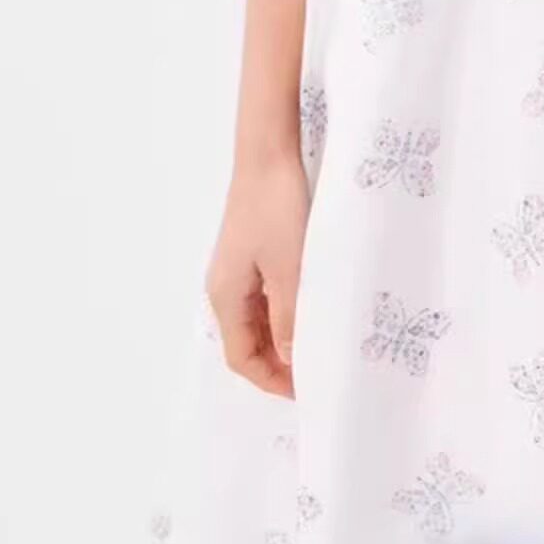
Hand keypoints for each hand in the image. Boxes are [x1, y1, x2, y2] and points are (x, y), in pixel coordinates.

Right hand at [204, 146, 310, 398]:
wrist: (268, 154)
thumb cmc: (276, 209)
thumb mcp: (289, 269)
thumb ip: (288, 318)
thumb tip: (288, 360)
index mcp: (225, 296)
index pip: (242, 358)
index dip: (271, 380)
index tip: (306, 389)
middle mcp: (225, 287)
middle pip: (247, 342)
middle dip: (278, 364)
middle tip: (317, 372)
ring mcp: (237, 270)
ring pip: (258, 321)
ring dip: (283, 339)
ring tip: (318, 345)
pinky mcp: (252, 253)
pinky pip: (265, 298)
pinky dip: (284, 314)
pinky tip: (310, 311)